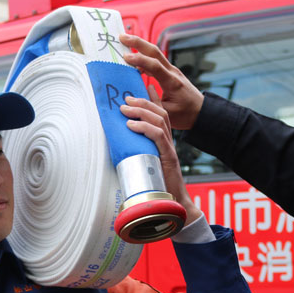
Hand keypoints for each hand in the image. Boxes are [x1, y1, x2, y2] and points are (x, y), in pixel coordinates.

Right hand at [120, 34, 204, 130]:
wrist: (201, 111)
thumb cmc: (185, 114)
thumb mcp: (167, 113)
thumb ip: (151, 104)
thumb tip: (134, 96)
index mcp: (172, 82)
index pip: (155, 66)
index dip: (140, 60)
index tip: (125, 57)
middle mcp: (172, 72)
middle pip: (154, 52)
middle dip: (138, 43)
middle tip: (122, 37)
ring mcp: (171, 71)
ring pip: (155, 54)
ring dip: (139, 46)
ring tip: (124, 41)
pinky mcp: (169, 72)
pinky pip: (155, 61)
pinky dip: (144, 56)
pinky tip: (133, 58)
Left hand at [121, 93, 202, 222]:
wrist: (174, 205)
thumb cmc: (158, 189)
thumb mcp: (145, 166)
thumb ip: (138, 154)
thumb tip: (120, 148)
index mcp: (164, 143)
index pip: (161, 115)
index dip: (153, 99)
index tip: (141, 87)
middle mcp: (169, 142)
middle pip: (160, 113)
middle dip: (142, 102)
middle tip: (125, 99)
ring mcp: (170, 149)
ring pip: (159, 120)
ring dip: (140, 111)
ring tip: (124, 108)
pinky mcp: (168, 157)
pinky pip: (158, 136)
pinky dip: (144, 127)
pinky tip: (131, 125)